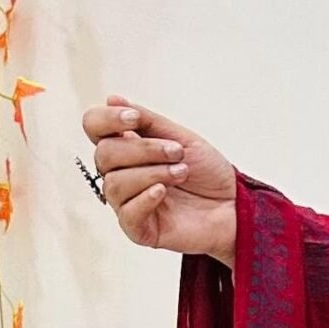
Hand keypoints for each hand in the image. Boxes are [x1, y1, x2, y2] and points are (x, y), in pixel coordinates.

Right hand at [80, 95, 237, 265]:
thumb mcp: (180, 138)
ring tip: (181, 173)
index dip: (107, 120)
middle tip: (177, 153)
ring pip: (114, 183)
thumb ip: (146, 121)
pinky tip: (164, 191)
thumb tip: (111, 98)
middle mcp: (122, 174)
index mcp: (127, 148)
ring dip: (151, 172)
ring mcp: (128, 203)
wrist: (234, 207)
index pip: (94, 127)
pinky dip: (145, 198)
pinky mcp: (140, 230)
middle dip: (142, 149)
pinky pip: (126, 213)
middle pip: (104, 155)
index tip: (136, 119)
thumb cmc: (209, 173)